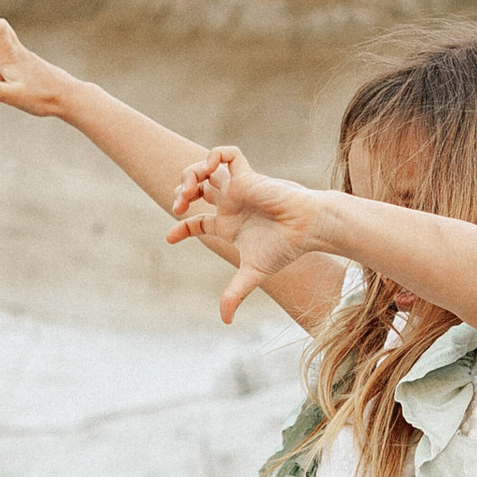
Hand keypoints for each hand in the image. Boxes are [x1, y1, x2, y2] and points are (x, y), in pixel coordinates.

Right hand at [0, 17, 68, 115]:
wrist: (68, 96)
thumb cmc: (42, 96)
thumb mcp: (14, 97)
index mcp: (12, 55)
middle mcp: (17, 53)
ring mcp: (24, 59)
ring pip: (4, 48)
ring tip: (5, 80)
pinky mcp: (29, 66)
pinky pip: (11, 59)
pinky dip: (5, 69)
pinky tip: (14, 85)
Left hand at [169, 146, 323, 322]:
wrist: (306, 229)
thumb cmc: (285, 249)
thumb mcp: (252, 274)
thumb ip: (235, 294)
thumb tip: (225, 321)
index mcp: (229, 227)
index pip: (197, 223)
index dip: (181, 228)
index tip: (169, 238)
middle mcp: (231, 206)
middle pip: (198, 190)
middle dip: (181, 193)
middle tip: (179, 205)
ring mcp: (238, 189)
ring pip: (207, 171)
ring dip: (190, 175)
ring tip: (189, 190)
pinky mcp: (247, 176)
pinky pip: (228, 155)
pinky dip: (214, 155)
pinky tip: (208, 169)